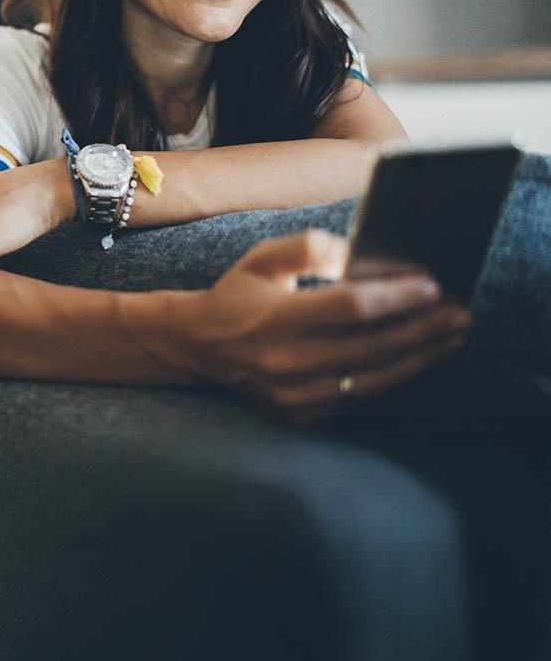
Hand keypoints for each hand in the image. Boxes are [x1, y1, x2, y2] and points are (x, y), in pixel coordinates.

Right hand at [192, 230, 470, 424]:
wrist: (199, 346)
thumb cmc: (237, 294)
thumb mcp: (263, 257)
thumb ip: (311, 248)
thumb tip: (361, 257)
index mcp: (277, 319)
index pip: (351, 308)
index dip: (396, 297)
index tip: (433, 285)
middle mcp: (287, 362)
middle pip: (373, 346)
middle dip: (423, 329)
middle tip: (460, 312)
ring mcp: (295, 394)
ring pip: (373, 379)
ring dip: (418, 358)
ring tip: (450, 337)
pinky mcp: (301, 413)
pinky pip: (358, 396)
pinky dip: (391, 376)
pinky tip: (415, 357)